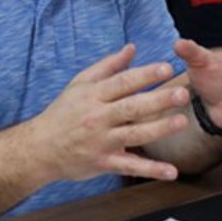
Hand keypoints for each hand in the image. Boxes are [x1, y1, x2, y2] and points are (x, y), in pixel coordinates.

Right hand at [29, 45, 192, 182]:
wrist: (38, 149)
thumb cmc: (63, 113)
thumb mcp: (80, 84)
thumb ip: (108, 66)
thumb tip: (132, 48)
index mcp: (94, 95)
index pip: (123, 82)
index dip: (146, 75)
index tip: (168, 68)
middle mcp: (98, 117)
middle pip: (132, 107)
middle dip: (158, 100)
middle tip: (183, 93)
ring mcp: (102, 142)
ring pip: (135, 134)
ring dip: (160, 129)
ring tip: (182, 122)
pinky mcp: (104, 163)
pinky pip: (130, 166)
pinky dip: (151, 170)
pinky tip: (171, 172)